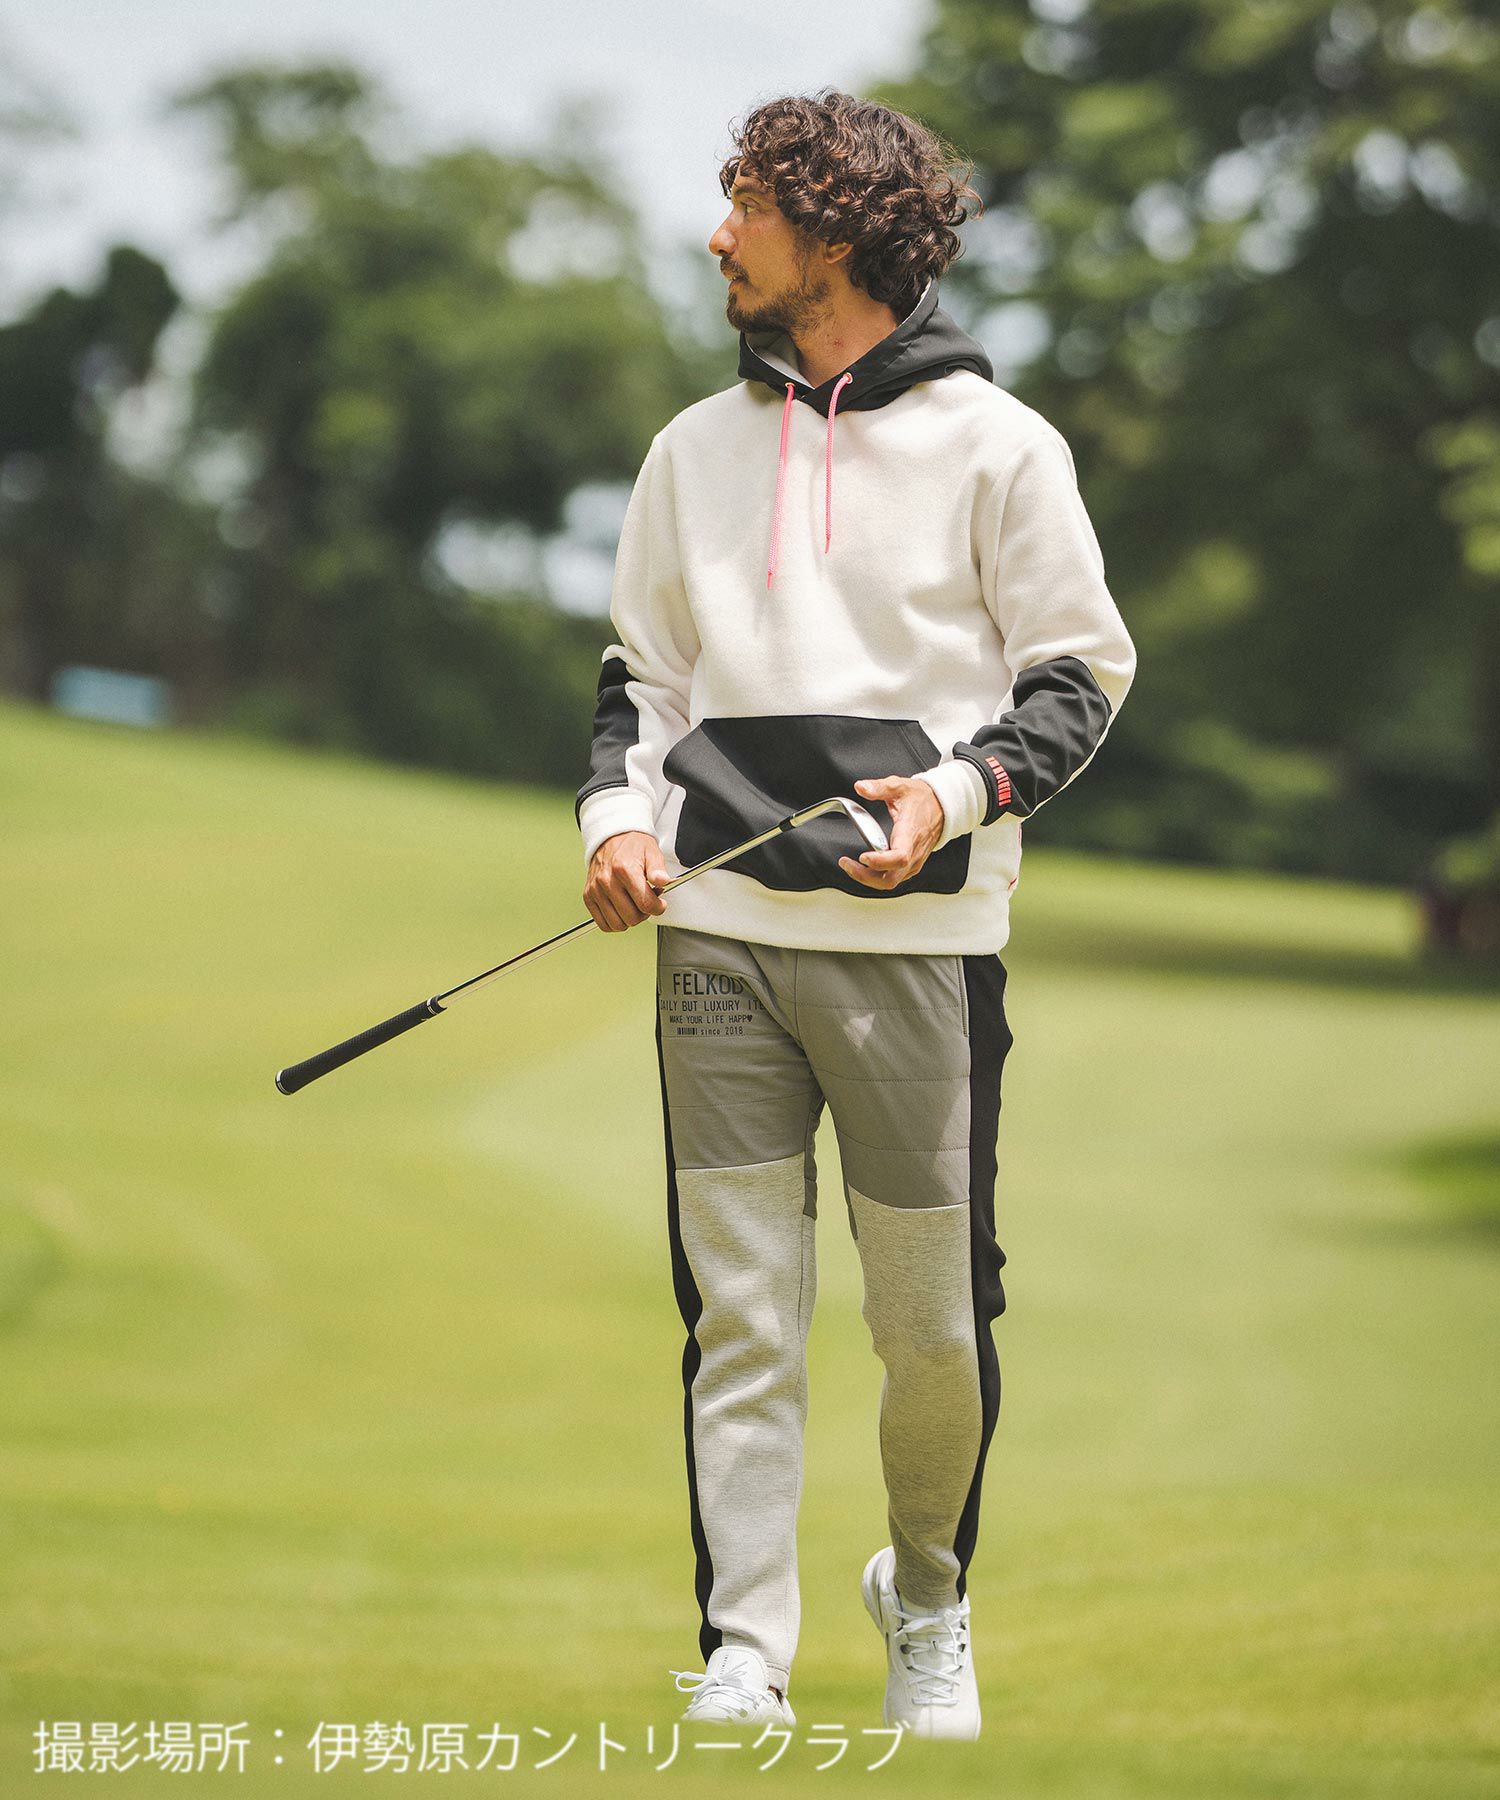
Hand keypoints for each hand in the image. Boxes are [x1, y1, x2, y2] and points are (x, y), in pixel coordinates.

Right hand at [584, 831, 668, 931]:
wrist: (611, 838)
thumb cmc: (632, 846)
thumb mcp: (652, 852)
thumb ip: (658, 869)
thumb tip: (663, 881)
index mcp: (624, 869)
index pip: (645, 903)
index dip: (658, 908)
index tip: (660, 904)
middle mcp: (607, 880)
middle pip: (632, 917)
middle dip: (645, 914)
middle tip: (647, 902)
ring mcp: (595, 890)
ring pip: (617, 924)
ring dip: (630, 920)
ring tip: (634, 905)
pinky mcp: (588, 896)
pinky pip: (603, 924)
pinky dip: (615, 923)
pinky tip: (622, 910)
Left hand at [839, 776, 943, 890]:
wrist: (942, 806)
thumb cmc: (923, 799)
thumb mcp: (900, 786)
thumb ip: (879, 787)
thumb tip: (861, 787)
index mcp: (910, 833)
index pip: (899, 857)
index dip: (879, 862)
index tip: (862, 856)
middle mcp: (913, 852)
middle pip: (891, 878)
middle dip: (865, 876)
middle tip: (847, 864)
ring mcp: (914, 861)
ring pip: (891, 882)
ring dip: (869, 879)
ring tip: (851, 867)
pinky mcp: (912, 865)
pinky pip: (894, 878)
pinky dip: (877, 878)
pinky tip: (865, 868)